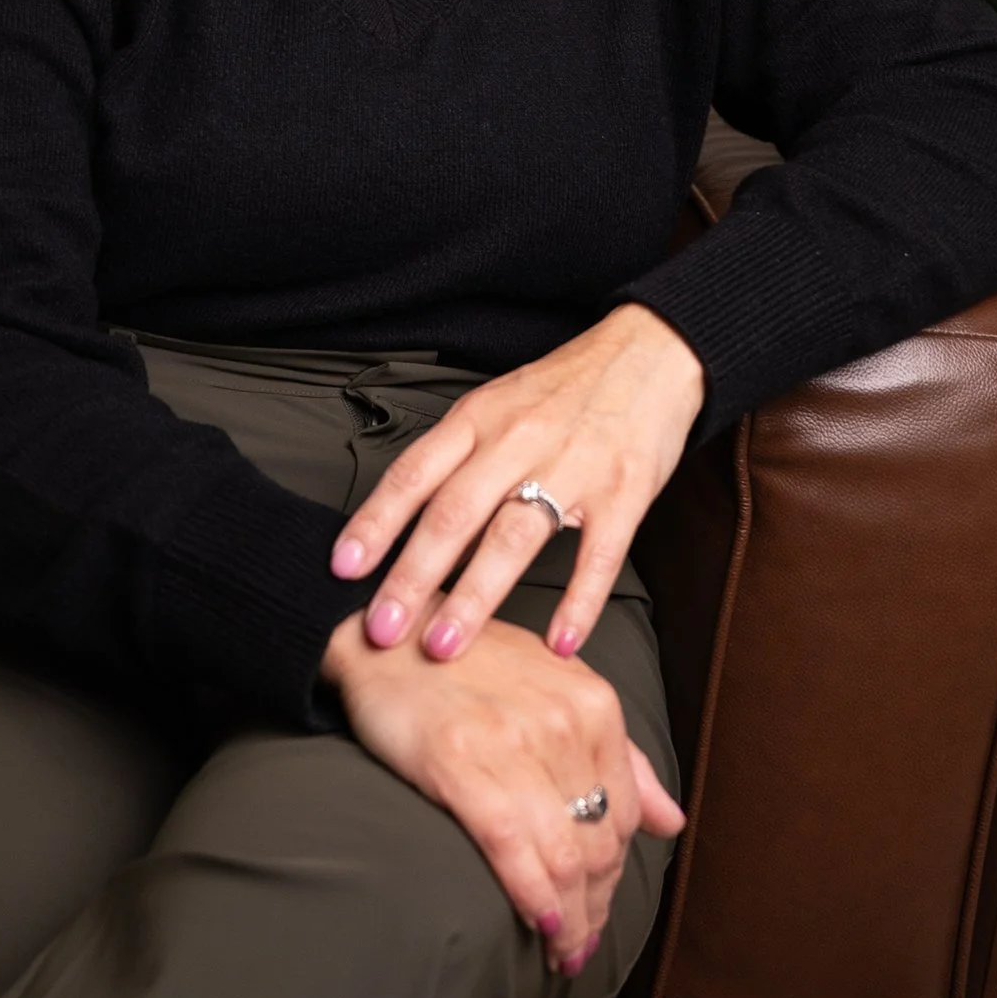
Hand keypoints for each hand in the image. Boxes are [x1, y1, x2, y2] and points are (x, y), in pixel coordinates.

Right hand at [324, 609, 684, 971]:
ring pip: (563, 855)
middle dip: (596, 906)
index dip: (617, 873)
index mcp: (594, 705)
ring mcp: (513, 743)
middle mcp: (563, 723)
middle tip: (582, 946)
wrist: (389, 635)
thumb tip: (672, 821)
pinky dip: (534, 896)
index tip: (599, 907)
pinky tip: (540, 926)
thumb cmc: (474, 667)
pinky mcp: (459, 763)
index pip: (625, 814)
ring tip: (563, 954)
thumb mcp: (559, 692)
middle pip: (598, 842)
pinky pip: (512, 847)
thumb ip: (621, 758)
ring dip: (571, 919)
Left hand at [333, 303, 705, 663]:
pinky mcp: (624, 492)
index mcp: (479, 418)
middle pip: (454, 513)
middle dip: (412, 576)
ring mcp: (574, 467)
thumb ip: (454, 457)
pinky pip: (599, 555)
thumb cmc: (566, 387)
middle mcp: (519, 441)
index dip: (375, 521)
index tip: (344, 568)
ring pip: (513, 537)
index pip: (414, 473)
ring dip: (475, 596)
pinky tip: (558, 642)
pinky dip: (578, 602)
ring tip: (445, 644)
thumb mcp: (497, 402)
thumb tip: (400, 523)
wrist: (652, 353)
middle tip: (383, 628)